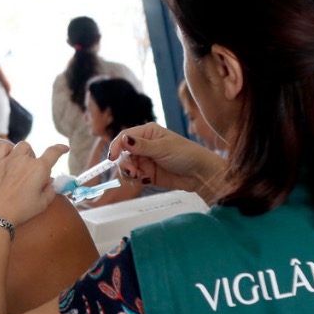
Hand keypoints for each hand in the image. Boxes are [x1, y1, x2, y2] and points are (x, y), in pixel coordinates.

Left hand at [0, 141, 68, 226]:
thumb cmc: (19, 211)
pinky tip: (7, 158)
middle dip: (35, 162)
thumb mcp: (42, 205)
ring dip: (23, 154)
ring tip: (20, 166)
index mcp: (39, 169)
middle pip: (34, 153)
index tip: (64, 148)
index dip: (61, 149)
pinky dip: (7, 149)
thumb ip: (50, 191)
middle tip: (31, 177)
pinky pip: (2, 146)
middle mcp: (24, 160)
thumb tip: (50, 182)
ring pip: (21, 147)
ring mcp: (8, 159)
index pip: (54, 152)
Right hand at [109, 123, 227, 201]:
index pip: (125, 137)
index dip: (117, 146)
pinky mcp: (148, 174)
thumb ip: (141, 146)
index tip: (112, 157)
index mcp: (147, 133)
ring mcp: (145, 161)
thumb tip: (123, 139)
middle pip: (123, 154)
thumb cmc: (185, 154)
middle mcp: (144, 146)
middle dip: (124, 163)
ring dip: (129, 173)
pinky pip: (134, 177)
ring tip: (139, 177)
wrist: (200, 173)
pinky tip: (145, 180)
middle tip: (132, 172)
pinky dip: (136, 180)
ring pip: (127, 167)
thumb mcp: (163, 148)